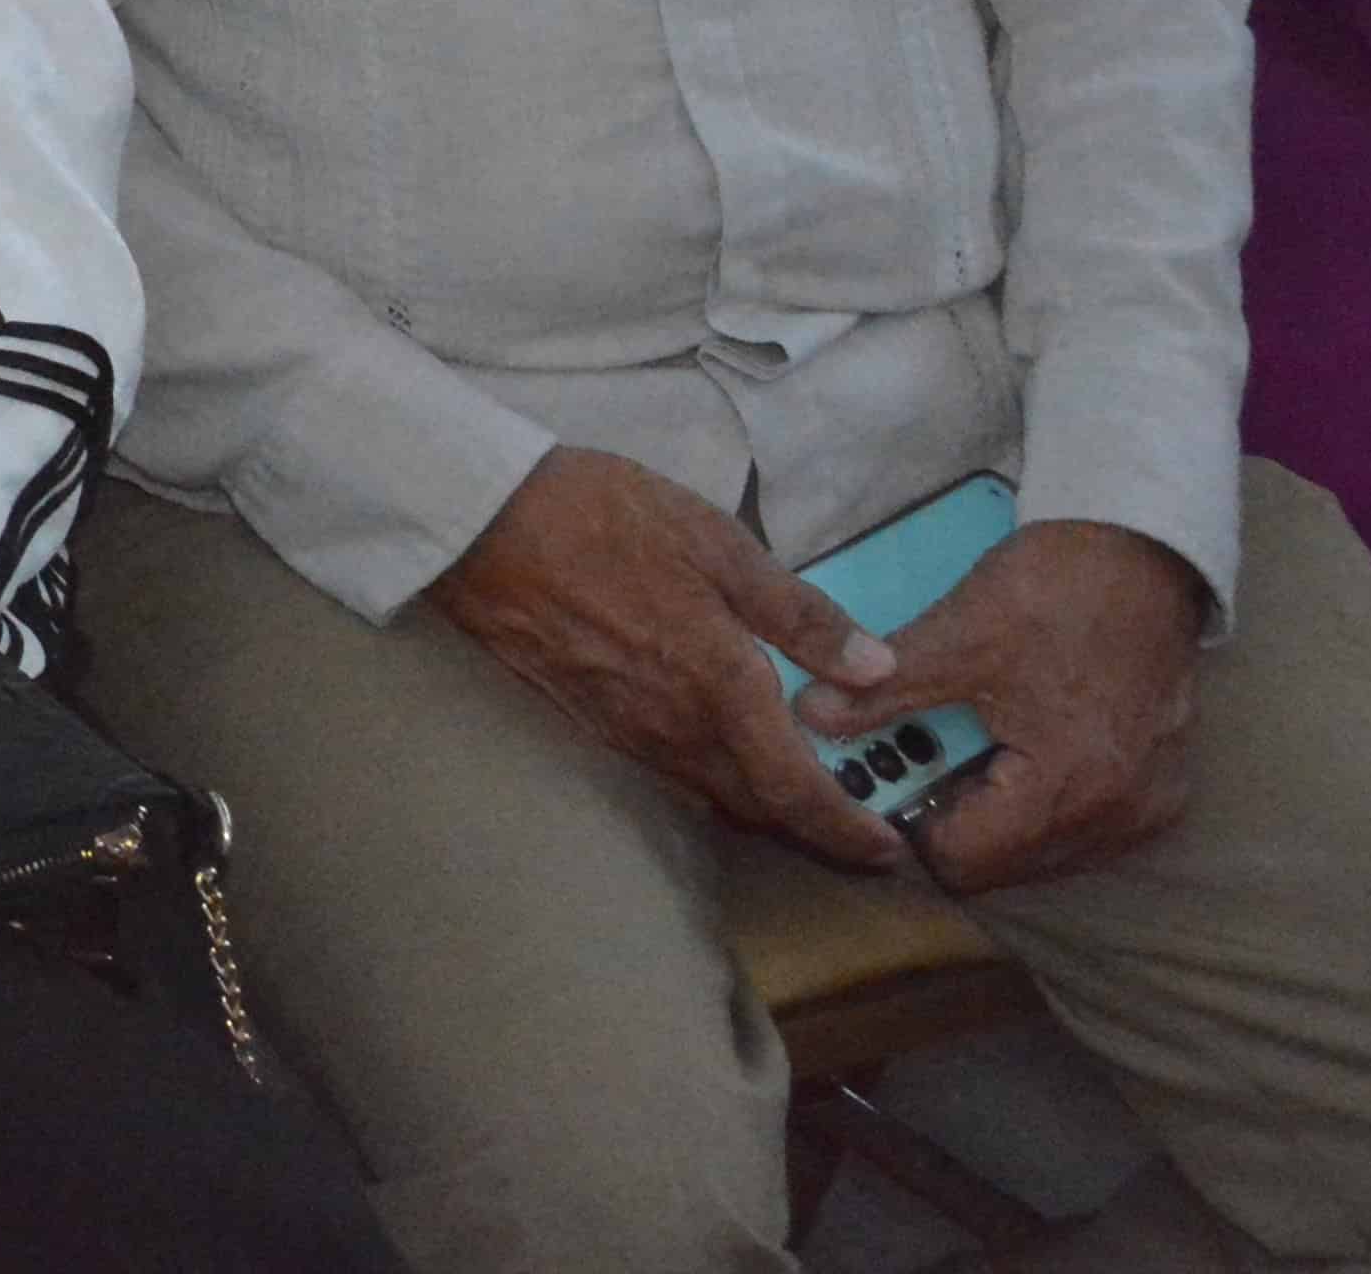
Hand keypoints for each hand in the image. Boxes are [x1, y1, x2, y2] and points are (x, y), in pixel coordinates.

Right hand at [421, 448, 899, 870]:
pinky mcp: (588, 725)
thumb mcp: (721, 546)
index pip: (795, 792)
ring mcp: (626, 736)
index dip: (845, 832)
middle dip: (810, 828)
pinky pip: (666, 775)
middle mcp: (676, 734)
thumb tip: (877, 669)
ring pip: (708, 797)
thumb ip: (800, 616)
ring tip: (792, 792)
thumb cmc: (609, 521)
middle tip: (854, 827)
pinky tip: (714, 751)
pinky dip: (708, 780)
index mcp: (721, 692)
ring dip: (758, 806)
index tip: (886, 850)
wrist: (484, 527)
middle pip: (754, 810)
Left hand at [797, 519, 1203, 892]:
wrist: (1146, 549)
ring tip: (970, 748)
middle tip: (921, 757)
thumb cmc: (1057, 591)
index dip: (909, 823)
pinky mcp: (1162, 791)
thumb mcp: (959, 637)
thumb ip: (881, 692)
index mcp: (1070, 789)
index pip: (964, 861)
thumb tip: (808, 714)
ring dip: (998, 814)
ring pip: (1044, 851)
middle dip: (953, 818)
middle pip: (1005, 864)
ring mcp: (1147, 810)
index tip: (886, 776)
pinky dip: (1043, 801)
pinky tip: (1019, 748)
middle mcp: (1119, 820)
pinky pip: (1084, 827)